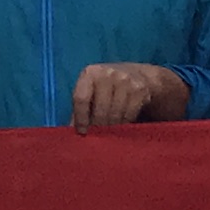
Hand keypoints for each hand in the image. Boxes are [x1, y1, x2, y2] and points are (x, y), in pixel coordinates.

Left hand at [68, 62, 192, 132]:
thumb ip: (79, 110)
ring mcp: (125, 80)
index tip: (82, 133)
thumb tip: (70, 133)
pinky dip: (124, 124)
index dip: (80, 118)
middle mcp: (107, 73)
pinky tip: (121, 125)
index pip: (81, 98)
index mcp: (90, 73)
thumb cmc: (105, 87)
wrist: (137, 74)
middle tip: (97, 137)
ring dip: (111, 127)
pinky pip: (129, 114)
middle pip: (100, 109)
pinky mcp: (139, 89)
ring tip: (108, 133)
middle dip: (98, 127)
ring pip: (115, 114)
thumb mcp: (90, 91)